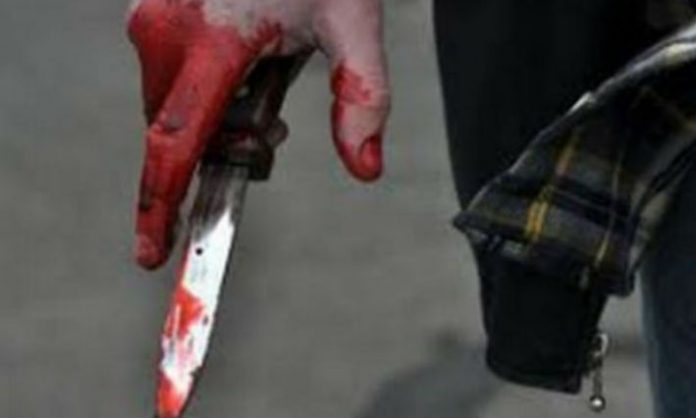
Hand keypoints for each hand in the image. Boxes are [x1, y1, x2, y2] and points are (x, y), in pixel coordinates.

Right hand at [127, 0, 389, 268]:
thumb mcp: (353, 25)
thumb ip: (361, 98)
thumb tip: (365, 169)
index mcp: (212, 42)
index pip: (176, 144)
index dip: (160, 206)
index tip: (152, 253)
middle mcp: (164, 33)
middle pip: (178, 133)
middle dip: (221, 148)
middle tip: (274, 125)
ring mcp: (149, 18)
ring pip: (171, 107)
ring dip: (214, 116)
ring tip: (264, 77)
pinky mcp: (149, 11)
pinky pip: (167, 77)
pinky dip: (202, 89)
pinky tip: (243, 55)